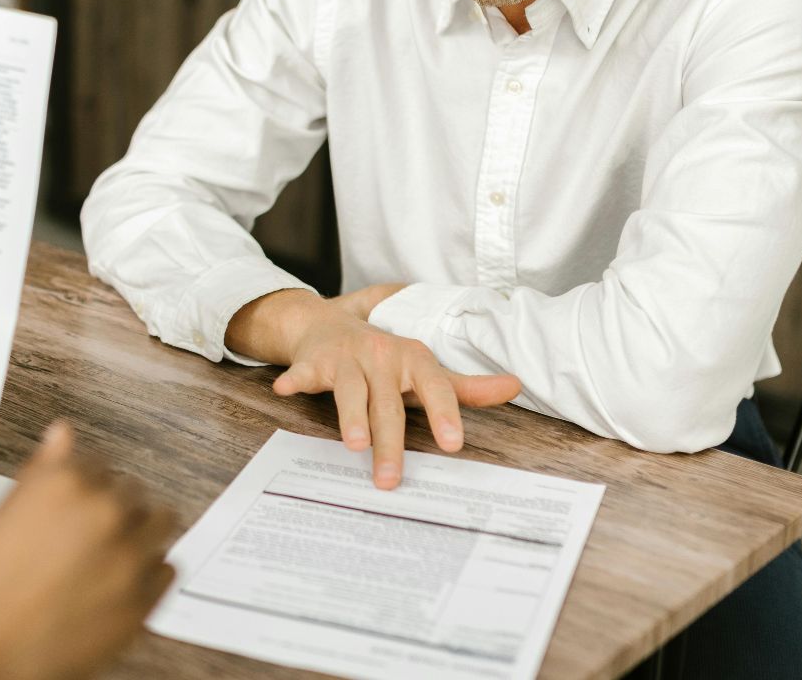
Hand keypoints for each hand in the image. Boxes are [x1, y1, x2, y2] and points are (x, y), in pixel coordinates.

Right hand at [0, 422, 175, 679]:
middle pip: (133, 492)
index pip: (99, 465)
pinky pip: (167, 568)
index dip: (86, 487)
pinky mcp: (144, 598)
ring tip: (111, 556)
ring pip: (161, 522)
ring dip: (141, 533)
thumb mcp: (4, 517)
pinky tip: (117, 584)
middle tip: (88, 538)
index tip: (76, 506)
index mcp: (65, 483)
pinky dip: (148, 573)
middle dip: (114, 510)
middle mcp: (104, 511)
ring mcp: (129, 556)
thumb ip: (43, 471)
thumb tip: (63, 434)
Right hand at [232, 289, 521, 489]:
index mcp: (413, 359)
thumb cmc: (384, 359)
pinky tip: (286, 390)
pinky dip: (295, 380)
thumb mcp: (424, 369)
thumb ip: (466, 386)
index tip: (453, 444)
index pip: (435, 386)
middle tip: (391, 480)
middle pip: (388, 404)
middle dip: (390, 442)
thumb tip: (514, 387)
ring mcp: (346, 358)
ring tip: (354, 445)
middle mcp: (381, 356)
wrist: (329, 323)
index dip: (445, 413)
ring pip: (350, 391)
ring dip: (350, 416)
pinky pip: (304, 372)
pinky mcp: (313, 361)